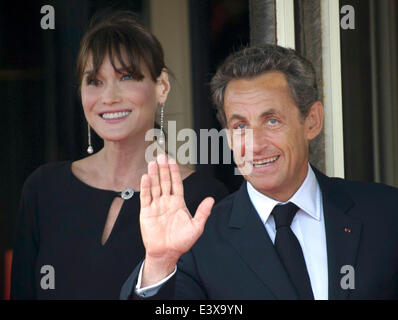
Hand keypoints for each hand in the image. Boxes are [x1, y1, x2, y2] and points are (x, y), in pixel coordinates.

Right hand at [139, 154, 213, 285]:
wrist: (167, 253)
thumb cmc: (182, 242)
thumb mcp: (196, 227)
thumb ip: (203, 212)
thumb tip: (211, 199)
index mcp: (178, 203)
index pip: (176, 183)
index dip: (175, 172)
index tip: (173, 160)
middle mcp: (166, 202)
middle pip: (164, 181)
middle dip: (164, 169)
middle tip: (162, 155)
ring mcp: (156, 206)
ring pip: (155, 186)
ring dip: (154, 174)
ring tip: (153, 162)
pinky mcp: (146, 212)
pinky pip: (146, 197)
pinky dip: (145, 186)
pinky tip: (146, 176)